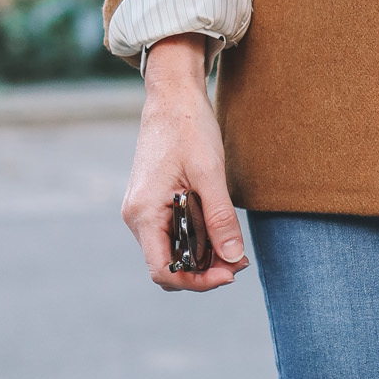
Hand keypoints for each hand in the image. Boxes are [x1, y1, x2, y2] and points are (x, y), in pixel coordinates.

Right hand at [121, 34, 248, 293]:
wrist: (172, 96)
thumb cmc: (188, 129)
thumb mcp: (210, 174)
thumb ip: (220, 218)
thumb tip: (233, 257)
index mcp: (144, 213)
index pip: (163, 271)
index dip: (196, 282)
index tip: (229, 274)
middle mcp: (138, 217)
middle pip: (169, 265)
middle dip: (205, 270)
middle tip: (240, 261)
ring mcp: (144, 210)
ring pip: (173, 251)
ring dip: (204, 255)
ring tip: (235, 246)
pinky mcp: (154, 202)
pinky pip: (174, 233)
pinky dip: (198, 238)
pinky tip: (221, 230)